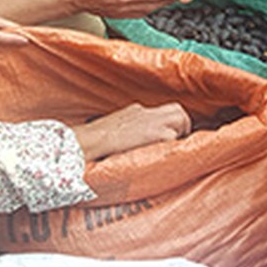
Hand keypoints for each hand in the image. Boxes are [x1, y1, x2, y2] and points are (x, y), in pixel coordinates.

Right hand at [71, 102, 191, 159]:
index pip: (162, 111)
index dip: (169, 124)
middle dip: (181, 126)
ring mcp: (152, 122)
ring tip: (171, 149)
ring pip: (181, 119)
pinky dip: (172, 147)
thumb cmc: (91, 142)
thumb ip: (125, 131)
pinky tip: (164, 156)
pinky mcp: (157, 134)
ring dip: (179, 135)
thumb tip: (127, 143)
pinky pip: (174, 138)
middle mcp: (146, 112)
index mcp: (135, 111)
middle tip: (175, 142)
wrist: (85, 143)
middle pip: (177, 110)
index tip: (168, 137)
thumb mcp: (111, 130)